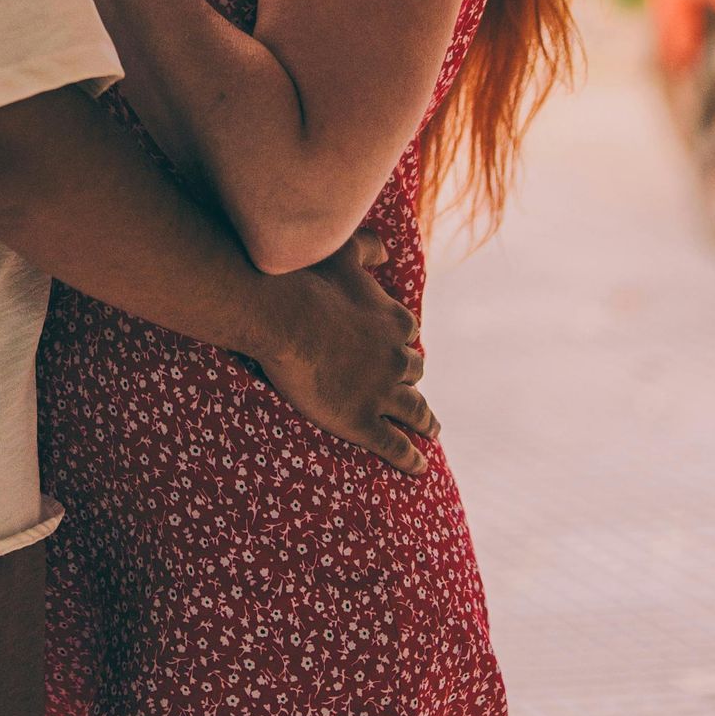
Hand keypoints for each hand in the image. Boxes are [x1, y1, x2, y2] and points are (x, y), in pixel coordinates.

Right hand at [253, 232, 436, 475]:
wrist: (282, 315)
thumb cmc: (307, 279)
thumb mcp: (342, 252)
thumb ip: (368, 247)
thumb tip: (386, 251)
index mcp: (394, 321)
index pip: (407, 334)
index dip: (399, 342)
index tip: (394, 347)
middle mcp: (396, 358)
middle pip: (413, 371)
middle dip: (410, 378)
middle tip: (409, 388)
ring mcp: (381, 392)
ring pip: (414, 410)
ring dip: (426, 421)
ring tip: (431, 430)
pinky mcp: (362, 421)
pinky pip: (395, 445)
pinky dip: (410, 458)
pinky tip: (419, 467)